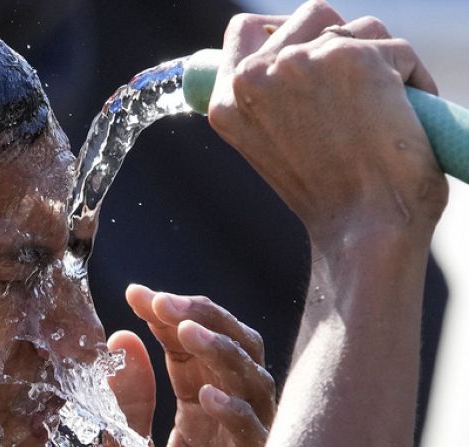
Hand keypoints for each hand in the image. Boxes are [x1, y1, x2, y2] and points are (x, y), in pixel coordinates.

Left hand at [97, 285, 275, 446]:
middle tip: (162, 300)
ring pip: (256, 383)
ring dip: (222, 352)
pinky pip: (259, 438)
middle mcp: (231, 427)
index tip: (134, 293)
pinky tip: (203, 396)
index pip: (191, 352)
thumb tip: (120, 339)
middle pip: (236, 352)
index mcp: (198, 418)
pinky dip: (234, 411)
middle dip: (203, 318)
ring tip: (184, 331)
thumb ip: (125, 405)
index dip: (169, 318)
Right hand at [208, 1, 446, 248]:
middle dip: (343, 43)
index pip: (244, 30)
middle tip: (358, 88)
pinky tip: (408, 120)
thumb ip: (271, 99)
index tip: (310, 52)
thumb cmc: (329, 198)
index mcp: (227, 101)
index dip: (282, 32)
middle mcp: (255, 75)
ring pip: (360, 27)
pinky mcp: (355, 58)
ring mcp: (303, 62)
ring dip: (381, 62)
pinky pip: (399, 49)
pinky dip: (415, 80)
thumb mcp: (274, 144)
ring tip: (384, 114)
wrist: (362, 228)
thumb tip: (291, 57)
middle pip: (312, 16)